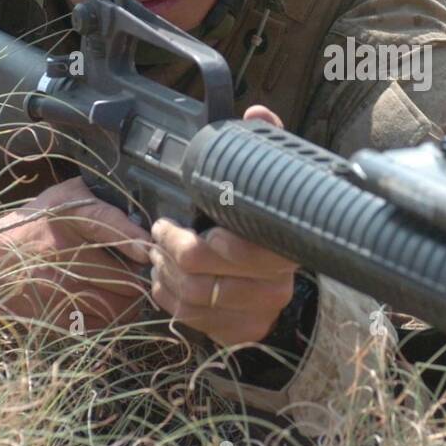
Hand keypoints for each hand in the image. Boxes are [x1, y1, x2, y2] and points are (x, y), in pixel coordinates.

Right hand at [0, 175, 151, 332]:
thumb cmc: (30, 228)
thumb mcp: (60, 198)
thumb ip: (98, 197)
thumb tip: (140, 206)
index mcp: (63, 218)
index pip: (104, 224)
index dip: (131, 238)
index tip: (148, 249)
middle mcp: (58, 255)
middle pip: (124, 278)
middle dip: (139, 278)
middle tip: (139, 274)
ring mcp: (56, 291)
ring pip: (117, 306)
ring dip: (129, 301)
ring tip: (125, 290)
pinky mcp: (53, 318)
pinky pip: (101, 325)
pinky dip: (112, 318)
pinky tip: (106, 304)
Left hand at [149, 105, 299, 346]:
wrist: (287, 275)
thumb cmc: (265, 224)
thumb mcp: (264, 184)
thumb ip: (260, 147)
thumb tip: (256, 113)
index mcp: (281, 245)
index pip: (223, 249)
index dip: (182, 238)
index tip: (168, 223)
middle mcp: (276, 283)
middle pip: (198, 277)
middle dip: (167, 255)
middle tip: (158, 238)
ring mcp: (260, 312)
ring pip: (190, 300)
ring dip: (164, 278)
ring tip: (159, 259)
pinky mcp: (244, 332)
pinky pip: (193, 321)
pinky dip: (171, 301)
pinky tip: (169, 282)